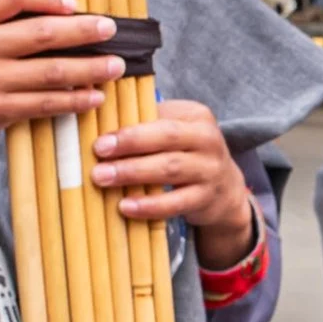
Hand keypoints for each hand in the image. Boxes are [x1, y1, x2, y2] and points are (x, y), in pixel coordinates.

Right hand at [0, 0, 119, 185]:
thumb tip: (49, 2)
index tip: (75, 4)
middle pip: (43, 32)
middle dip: (85, 31)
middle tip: (112, 30)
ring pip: (52, 71)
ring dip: (91, 68)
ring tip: (116, 65)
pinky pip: (46, 103)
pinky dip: (75, 99)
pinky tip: (94, 96)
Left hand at [91, 98, 257, 265]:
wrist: (225, 190)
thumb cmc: (186, 155)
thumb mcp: (176, 131)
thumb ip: (147, 123)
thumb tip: (97, 121)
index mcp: (196, 115)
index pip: (160, 114)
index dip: (128, 126)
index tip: (99, 137)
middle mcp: (208, 139)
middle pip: (167, 137)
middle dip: (130, 143)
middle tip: (98, 152)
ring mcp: (210, 169)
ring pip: (169, 168)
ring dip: (133, 172)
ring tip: (102, 178)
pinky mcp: (207, 198)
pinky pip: (175, 202)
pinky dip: (149, 205)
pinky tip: (126, 206)